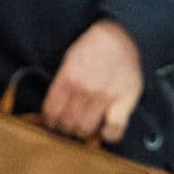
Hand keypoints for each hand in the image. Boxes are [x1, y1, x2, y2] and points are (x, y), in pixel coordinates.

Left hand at [40, 20, 143, 143]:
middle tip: (66, 127)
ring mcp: (105, 97)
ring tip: (82, 129)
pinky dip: (107, 135)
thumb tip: (52, 107)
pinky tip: (104, 131)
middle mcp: (85, 89)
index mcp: (68, 77)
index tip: (51, 122)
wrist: (120, 38)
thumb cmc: (92, 47)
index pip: (51, 110)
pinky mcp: (125, 102)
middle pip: (67, 122)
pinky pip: (114, 129)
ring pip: (87, 129)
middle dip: (64, 128)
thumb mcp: (68, 59)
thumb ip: (60, 83)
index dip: (49, 121)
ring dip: (82, 133)